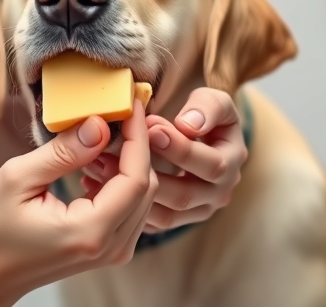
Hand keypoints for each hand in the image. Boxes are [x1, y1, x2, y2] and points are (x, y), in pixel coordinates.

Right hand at [0, 102, 157, 306]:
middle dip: (135, 147)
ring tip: (93, 144)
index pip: (136, 178)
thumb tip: (99, 125)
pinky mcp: (108, 250)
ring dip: (126, 164)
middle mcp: (111, 247)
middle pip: (147, 187)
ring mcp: (113, 252)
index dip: (139, 137)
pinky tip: (91, 167)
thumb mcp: (17, 179)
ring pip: (143, 197)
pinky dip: (119, 182)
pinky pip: (130, 209)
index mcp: (91, 231)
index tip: (132, 103)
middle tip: (110, 118)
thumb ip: (62, 152)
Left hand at [80, 88, 245, 233]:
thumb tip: (189, 124)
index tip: (151, 128)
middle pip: (184, 195)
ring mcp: (196, 211)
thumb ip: (207, 107)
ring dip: (129, 190)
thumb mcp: (212, 101)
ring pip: (163, 214)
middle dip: (148, 171)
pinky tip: (94, 183)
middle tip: (113, 149)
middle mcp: (219, 193)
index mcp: (231, 162)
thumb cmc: (202, 112)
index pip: (211, 165)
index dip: (180, 148)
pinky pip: (147, 222)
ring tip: (98, 163)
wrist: (198, 132)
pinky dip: (121, 205)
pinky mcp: (173, 218)